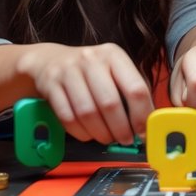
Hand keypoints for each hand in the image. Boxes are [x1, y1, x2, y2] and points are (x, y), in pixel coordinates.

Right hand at [16, 42, 153, 144]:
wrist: (49, 61)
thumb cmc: (90, 71)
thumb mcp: (112, 70)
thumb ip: (129, 92)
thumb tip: (146, 124)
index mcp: (113, 55)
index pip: (135, 88)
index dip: (142, 115)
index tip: (143, 132)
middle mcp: (91, 60)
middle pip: (110, 103)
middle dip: (120, 129)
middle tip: (125, 140)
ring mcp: (68, 71)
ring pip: (88, 112)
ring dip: (101, 133)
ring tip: (107, 138)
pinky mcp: (51, 85)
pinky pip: (67, 117)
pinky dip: (80, 132)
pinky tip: (88, 134)